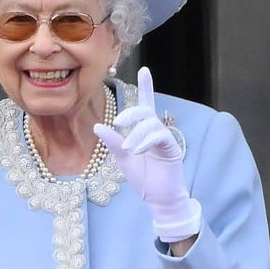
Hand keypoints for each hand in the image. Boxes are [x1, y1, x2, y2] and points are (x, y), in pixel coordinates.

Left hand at [94, 66, 200, 242]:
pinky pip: (159, 136)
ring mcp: (165, 139)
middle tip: (118, 122)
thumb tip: (97, 125)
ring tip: (129, 149)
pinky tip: (138, 150)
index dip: (146, 87)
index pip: (145, 104)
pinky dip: (146, 141)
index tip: (144, 69)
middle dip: (131, 113)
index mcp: (144, 131)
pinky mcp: (171, 149)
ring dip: (136, 134)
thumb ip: (112, 142)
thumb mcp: (122, 158)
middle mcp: (156, 131)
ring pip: (151, 124)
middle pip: (145, 110)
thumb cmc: (143, 178)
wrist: (158, 199)